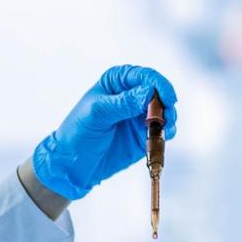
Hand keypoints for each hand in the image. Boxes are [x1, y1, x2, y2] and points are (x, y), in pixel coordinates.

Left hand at [29, 65, 177, 200]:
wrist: (73, 164)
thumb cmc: (78, 133)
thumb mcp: (98, 114)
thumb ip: (123, 103)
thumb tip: (148, 92)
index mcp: (117, 82)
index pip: (144, 76)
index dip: (158, 84)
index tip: (167, 98)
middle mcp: (131, 96)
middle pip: (159, 93)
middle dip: (166, 104)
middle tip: (166, 117)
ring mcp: (139, 116)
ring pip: (164, 112)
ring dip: (169, 119)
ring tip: (165, 129)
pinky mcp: (144, 135)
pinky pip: (162, 132)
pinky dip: (166, 134)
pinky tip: (162, 137)